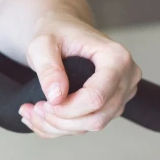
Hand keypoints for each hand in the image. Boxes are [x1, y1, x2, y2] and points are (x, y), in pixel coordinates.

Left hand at [18, 14, 141, 137]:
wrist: (63, 31)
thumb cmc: (56, 33)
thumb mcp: (42, 45)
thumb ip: (48, 69)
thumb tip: (57, 96)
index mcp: (116, 58)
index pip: (96, 98)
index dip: (67, 109)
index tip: (44, 103)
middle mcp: (126, 77)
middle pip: (96, 119)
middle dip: (60, 121)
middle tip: (35, 109)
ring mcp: (121, 94)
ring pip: (90, 126)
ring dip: (57, 126)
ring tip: (32, 111)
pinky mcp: (111, 106)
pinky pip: (86, 127)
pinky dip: (60, 127)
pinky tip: (41, 117)